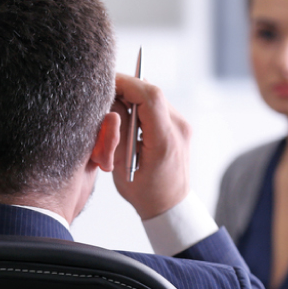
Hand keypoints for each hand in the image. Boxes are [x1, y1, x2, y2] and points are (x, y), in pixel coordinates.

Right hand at [111, 73, 191, 219]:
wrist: (170, 205)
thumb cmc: (144, 191)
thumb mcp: (121, 164)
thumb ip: (116, 132)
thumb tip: (110, 101)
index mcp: (164, 141)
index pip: (149, 97)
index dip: (126, 83)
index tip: (106, 83)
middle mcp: (178, 129)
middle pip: (151, 91)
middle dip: (126, 87)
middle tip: (105, 95)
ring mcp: (182, 125)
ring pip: (154, 95)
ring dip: (132, 95)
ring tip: (115, 108)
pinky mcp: (179, 125)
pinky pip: (158, 104)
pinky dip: (140, 104)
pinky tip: (128, 115)